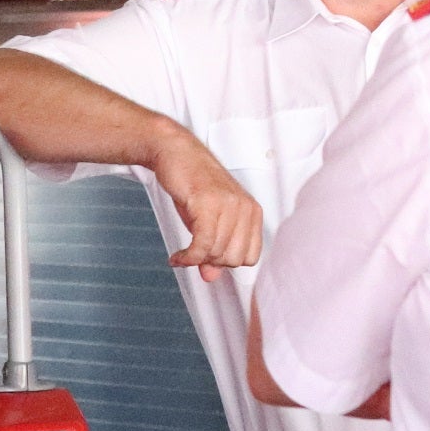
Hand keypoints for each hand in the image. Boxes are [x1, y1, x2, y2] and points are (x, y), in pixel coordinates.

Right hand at [153, 132, 262, 279]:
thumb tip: (211, 276)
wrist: (178, 155)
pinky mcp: (207, 203)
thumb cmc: (194, 187)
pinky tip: (176, 257)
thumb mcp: (207, 221)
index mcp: (253, 213)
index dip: (227, 263)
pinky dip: (188, 257)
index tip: (208, 259)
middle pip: (234, 259)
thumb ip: (214, 248)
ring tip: (182, 254)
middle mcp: (245, 209)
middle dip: (210, 262)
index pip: (250, 257)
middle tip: (193, 254)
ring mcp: (228, 205)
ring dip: (194, 260)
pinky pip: (202, 244)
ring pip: (217, 253)